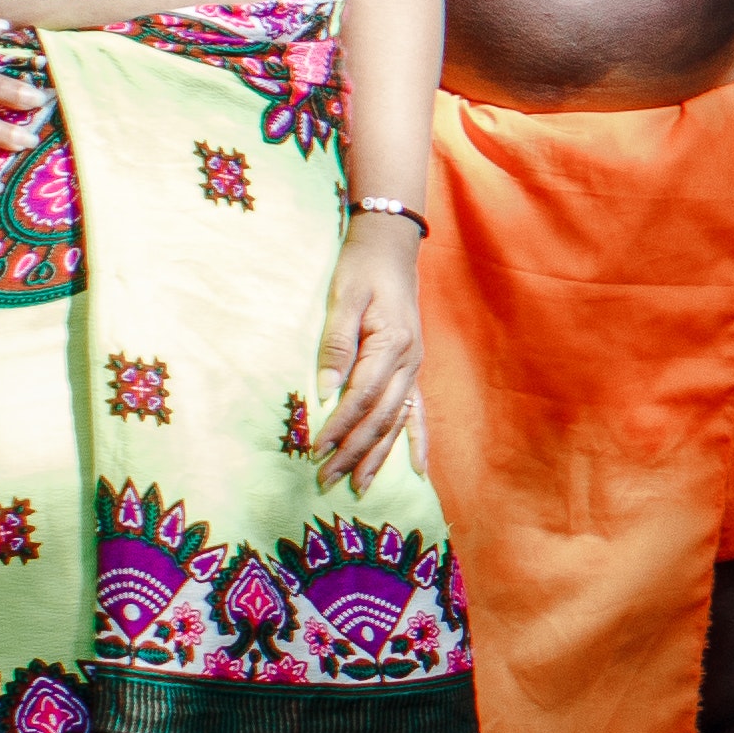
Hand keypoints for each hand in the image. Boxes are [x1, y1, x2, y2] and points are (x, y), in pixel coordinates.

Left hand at [315, 214, 428, 487]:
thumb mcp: (343, 297)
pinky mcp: (413, 369)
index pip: (362, 396)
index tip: (315, 449)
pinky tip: (418, 470)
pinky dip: (417, 441)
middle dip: (354, 452)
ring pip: (397, 421)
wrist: (391, 247)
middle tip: (326, 479)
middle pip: (380, 418)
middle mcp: (409, 361)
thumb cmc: (362, 268)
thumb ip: (336, 343)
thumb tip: (325, 390)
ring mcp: (414, 368)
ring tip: (359, 485)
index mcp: (392, 343)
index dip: (339, 425)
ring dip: (378, 455)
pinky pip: (417, 412)